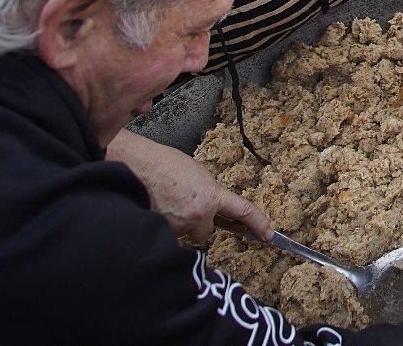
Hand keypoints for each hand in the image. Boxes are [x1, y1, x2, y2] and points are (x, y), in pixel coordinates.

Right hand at [106, 129, 271, 243]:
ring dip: (175, 225)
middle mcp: (198, 214)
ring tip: (161, 204)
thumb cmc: (160, 164)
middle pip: (205, 233)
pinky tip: (151, 211)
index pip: (242, 210)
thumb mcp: (194, 172)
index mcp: (210, 195)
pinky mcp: (160, 234)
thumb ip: (206, 191)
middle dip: (196, 226)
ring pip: (182, 235)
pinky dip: (160, 228)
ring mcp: (178, 227)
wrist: (133, 167)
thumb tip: (207, 204)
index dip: (258, 223)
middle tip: (180, 208)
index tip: (269, 234)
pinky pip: (164, 238)